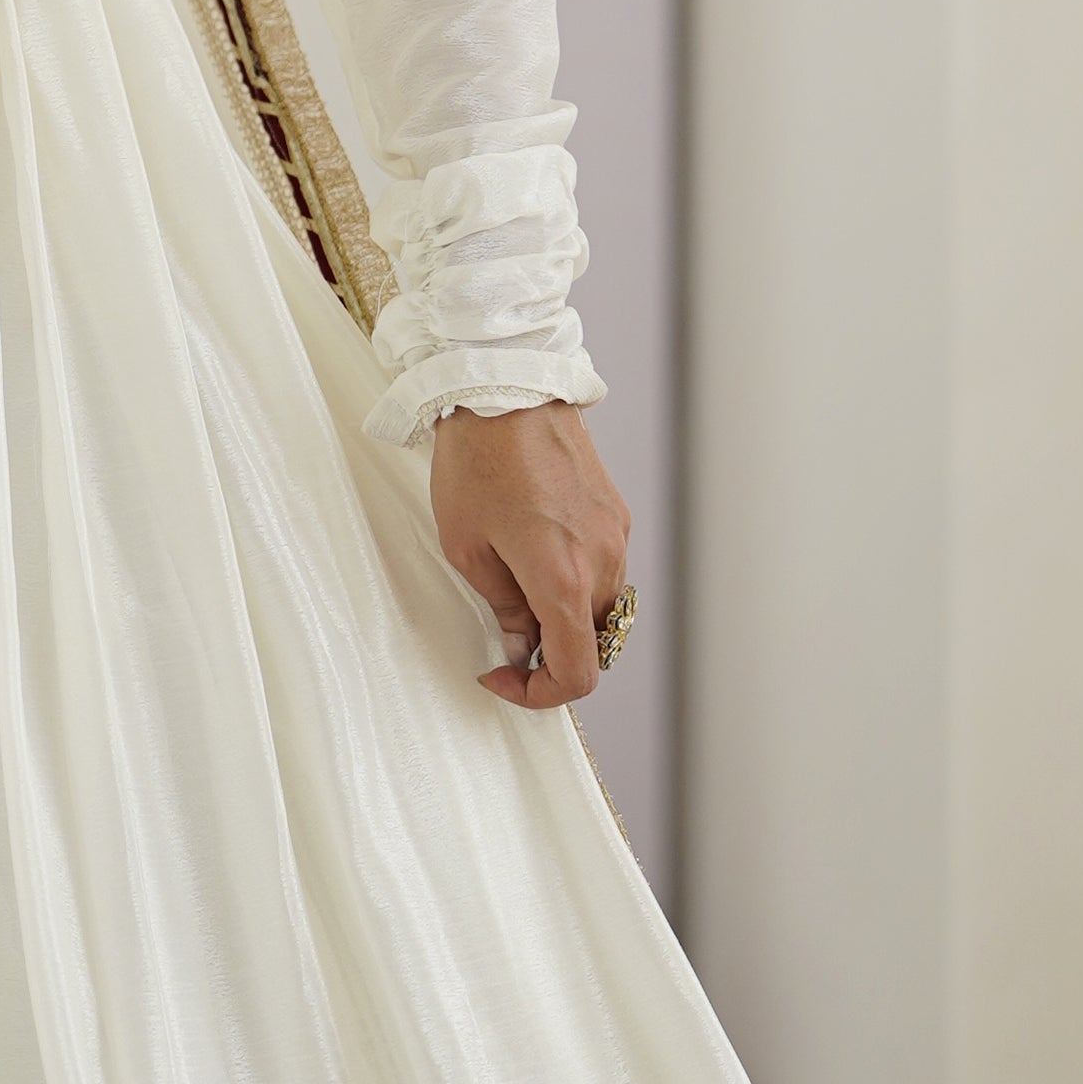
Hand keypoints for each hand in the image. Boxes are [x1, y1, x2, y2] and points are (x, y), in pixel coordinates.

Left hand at [430, 402, 630, 711]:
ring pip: (601, 607)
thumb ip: (503, 606)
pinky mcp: (615, 513)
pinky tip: (534, 550)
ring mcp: (615, 536)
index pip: (578, 672)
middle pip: (593, 643)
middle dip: (550, 652)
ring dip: (564, 616)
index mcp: (564, 580)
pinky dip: (575, 581)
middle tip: (505, 635)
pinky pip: (604, 569)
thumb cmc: (477, 461)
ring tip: (514, 584)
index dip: (540, 694)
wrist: (507, 389)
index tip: (505, 676)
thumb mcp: (467, 547)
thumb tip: (522, 642)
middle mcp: (603, 562)